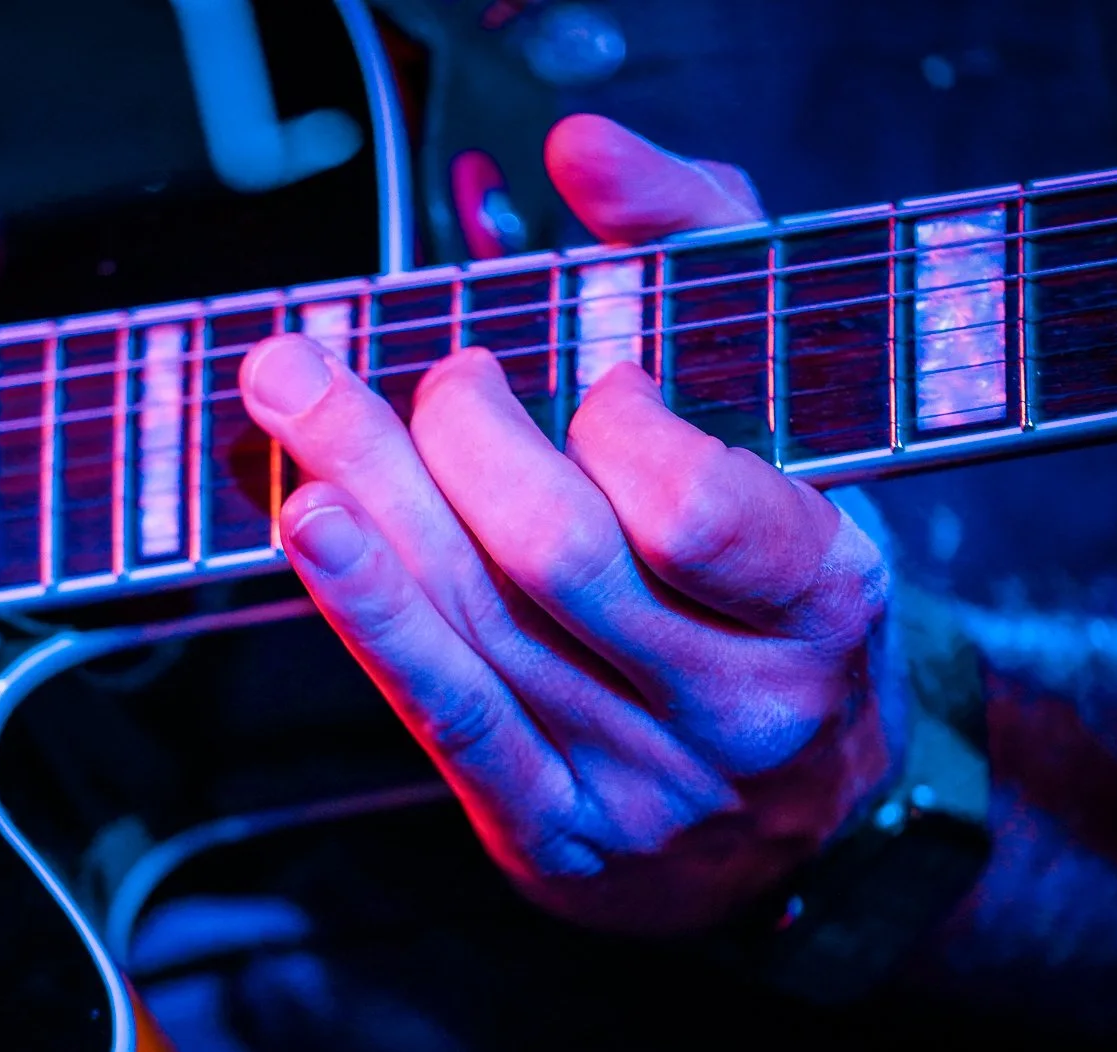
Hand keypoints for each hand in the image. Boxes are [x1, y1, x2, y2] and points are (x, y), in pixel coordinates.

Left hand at [238, 116, 896, 932]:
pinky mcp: (554, 834)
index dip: (621, 429)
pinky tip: (310, 520)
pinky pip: (448, 716)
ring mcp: (643, 784)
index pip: (702, 513)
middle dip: (457, 439)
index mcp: (822, 601)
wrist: (789, 823)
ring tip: (293, 390)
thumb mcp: (789, 425)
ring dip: (371, 491)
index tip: (599, 382)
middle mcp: (740, 707)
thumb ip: (703, 260)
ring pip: (481, 624)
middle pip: (556, 558)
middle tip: (434, 374)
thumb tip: (582, 153)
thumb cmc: (770, 592)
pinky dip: (368, 611)